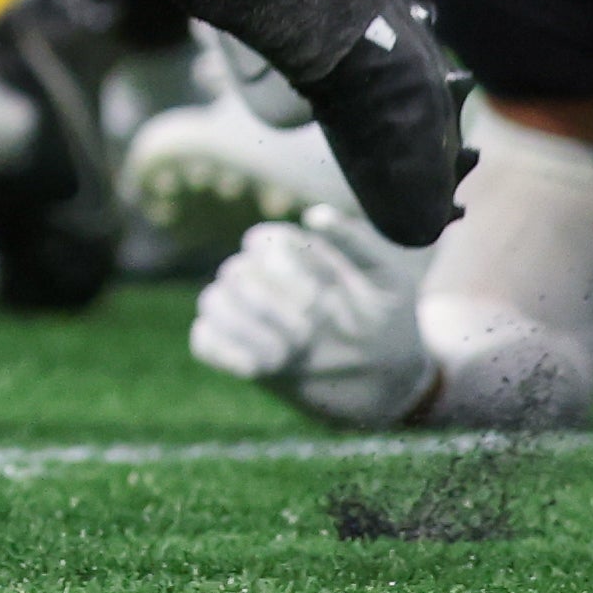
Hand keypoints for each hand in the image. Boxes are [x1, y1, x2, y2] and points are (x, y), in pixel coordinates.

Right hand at [192, 210, 432, 427]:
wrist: (385, 377)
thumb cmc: (388, 320)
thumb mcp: (387, 279)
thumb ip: (355, 243)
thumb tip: (314, 215)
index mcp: (294, 251)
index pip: (262, 243)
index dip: (282, 271)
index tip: (316, 300)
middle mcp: (264, 276)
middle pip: (235, 273)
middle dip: (267, 305)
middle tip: (307, 333)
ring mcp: (247, 313)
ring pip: (213, 302)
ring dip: (244, 329)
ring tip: (283, 355)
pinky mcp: (237, 350)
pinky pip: (204, 340)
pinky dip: (223, 351)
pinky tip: (257, 368)